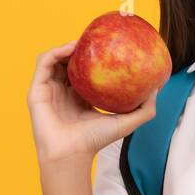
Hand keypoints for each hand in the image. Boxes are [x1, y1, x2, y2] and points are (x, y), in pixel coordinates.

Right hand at [27, 41, 167, 165]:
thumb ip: (145, 109)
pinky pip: (43, 64)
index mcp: (81, 98)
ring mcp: (49, 91)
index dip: (94, 57)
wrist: (72, 154)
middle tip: (94, 40)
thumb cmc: (95, 141)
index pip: (85, 71)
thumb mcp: (126, 122)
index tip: (106, 46)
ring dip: (66, 47)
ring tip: (81, 42)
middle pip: (70, 62)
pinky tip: (69, 48)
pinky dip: (55, 52)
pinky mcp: (37, 91)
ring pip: (55, 59)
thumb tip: (157, 89)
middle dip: (80, 48)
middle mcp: (64, 92)